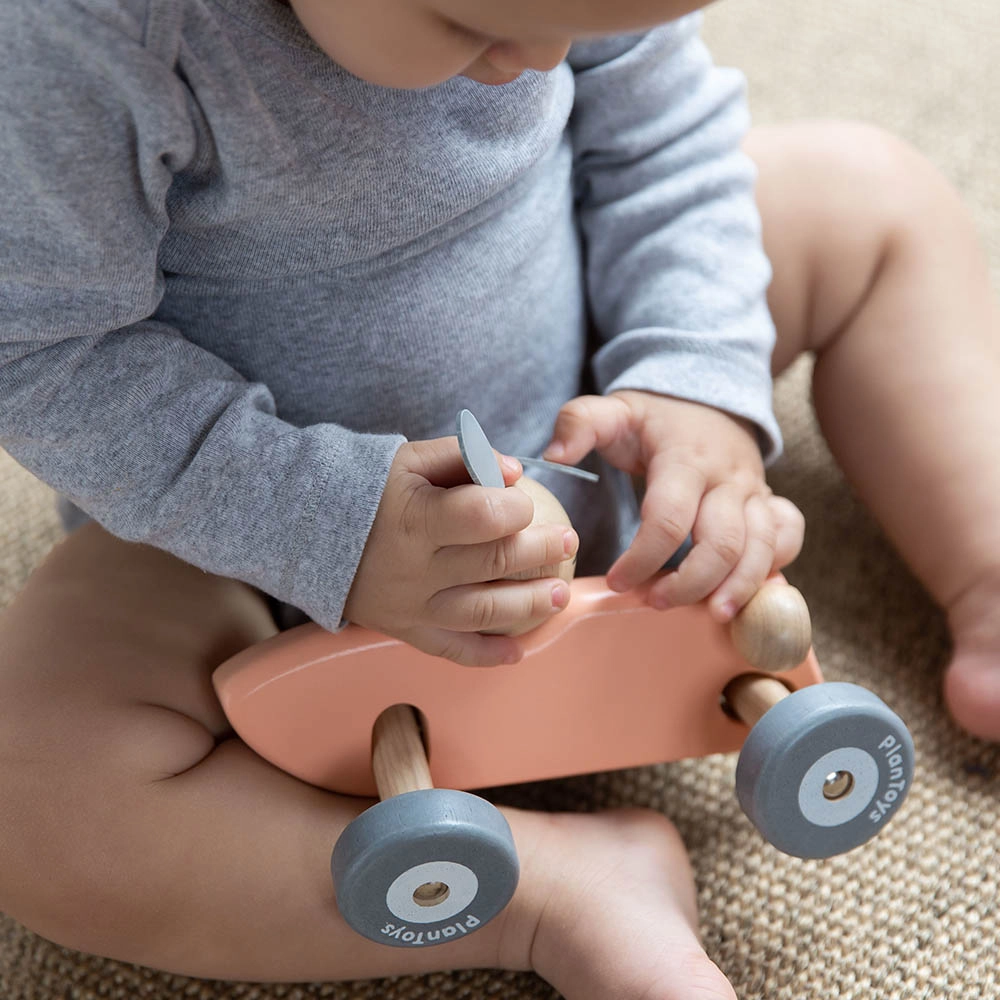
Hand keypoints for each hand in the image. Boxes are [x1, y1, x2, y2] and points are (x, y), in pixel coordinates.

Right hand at [343, 437, 578, 665]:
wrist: (303, 529)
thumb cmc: (365, 487)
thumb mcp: (408, 458)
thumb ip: (462, 456)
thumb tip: (515, 472)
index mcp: (415, 518)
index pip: (483, 517)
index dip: (515, 508)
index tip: (524, 501)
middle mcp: (415, 568)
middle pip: (493, 564)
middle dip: (541, 551)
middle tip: (568, 540)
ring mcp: (410, 605)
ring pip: (482, 613)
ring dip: (529, 606)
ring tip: (560, 594)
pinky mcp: (404, 629)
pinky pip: (450, 650)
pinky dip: (486, 657)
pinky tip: (518, 653)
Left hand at [543, 390, 803, 620]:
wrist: (707, 398)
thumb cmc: (654, 417)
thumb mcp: (614, 410)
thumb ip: (579, 424)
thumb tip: (554, 456)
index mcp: (685, 459)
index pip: (668, 518)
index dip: (642, 557)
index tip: (615, 581)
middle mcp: (728, 478)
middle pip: (722, 543)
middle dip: (690, 582)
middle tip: (654, 602)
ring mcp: (754, 491)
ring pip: (762, 547)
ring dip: (739, 586)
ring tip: (712, 615)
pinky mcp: (769, 503)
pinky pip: (788, 537)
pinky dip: (775, 567)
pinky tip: (752, 595)